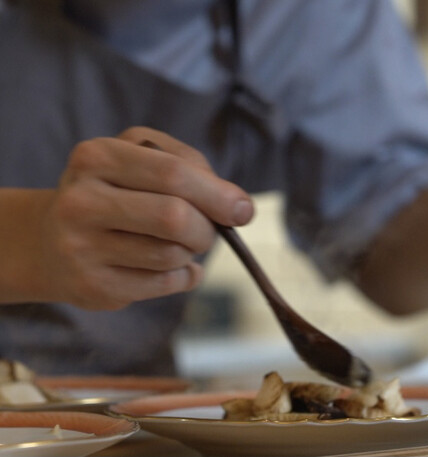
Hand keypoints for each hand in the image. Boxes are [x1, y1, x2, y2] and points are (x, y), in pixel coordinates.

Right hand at [39, 126, 253, 309]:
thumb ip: (192, 167)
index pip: (174, 173)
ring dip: (192, 253)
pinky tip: (172, 268)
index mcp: (97, 156)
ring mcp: (81, 247)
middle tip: (210, 231)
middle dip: (207, 228)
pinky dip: (183, 276)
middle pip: (175, 218)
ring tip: (180, 245)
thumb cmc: (115, 192)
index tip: (243, 210)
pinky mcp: (93, 287)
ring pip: (172, 255)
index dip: (219, 194)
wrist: (51, 240)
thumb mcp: (142, 159)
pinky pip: (164, 284)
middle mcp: (81, 201)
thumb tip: (238, 206)